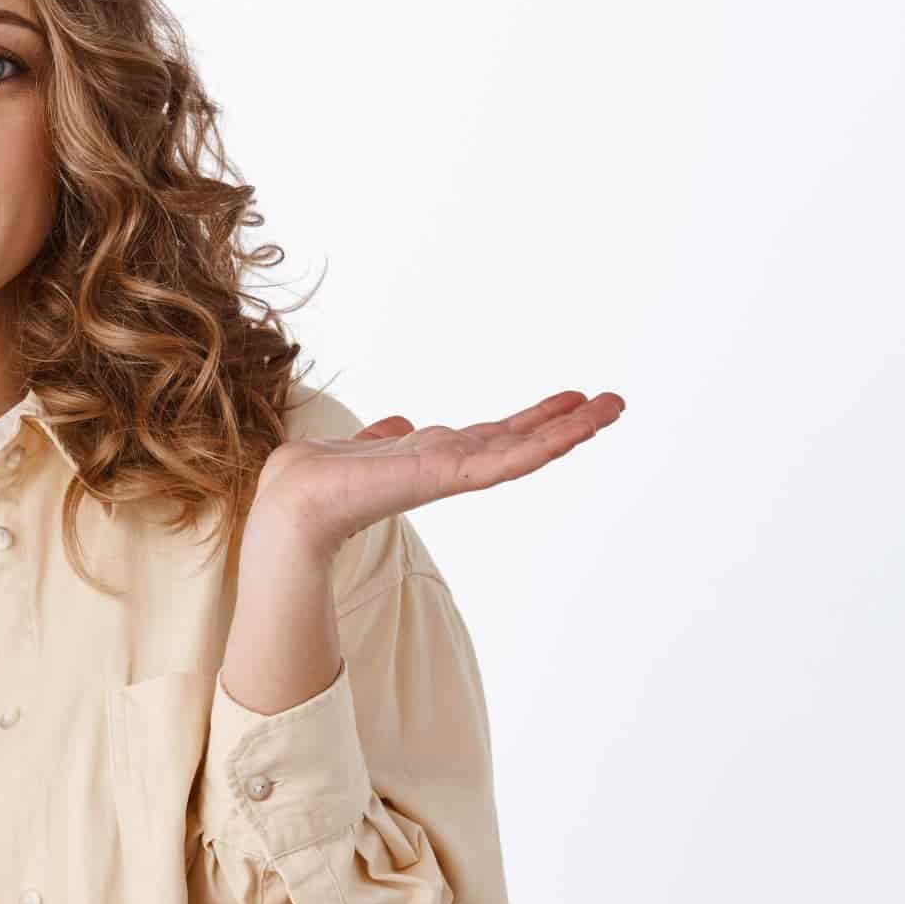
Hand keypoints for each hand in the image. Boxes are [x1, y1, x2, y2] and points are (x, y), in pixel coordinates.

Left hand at [251, 389, 626, 553]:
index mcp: (430, 457)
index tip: (570, 401)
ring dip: (567, 431)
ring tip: (610, 409)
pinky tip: (570, 432)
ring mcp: (449, 473)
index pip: (492, 437)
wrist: (292, 502)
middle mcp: (447, 465)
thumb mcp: (360, 446)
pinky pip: (501, 462)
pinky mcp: (444, 478)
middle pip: (517, 440)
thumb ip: (384, 438)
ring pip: (520, 450)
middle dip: (565, 423)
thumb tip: (398, 424)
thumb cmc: (314, 479)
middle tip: (613, 403)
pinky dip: (538, 446)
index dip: (532, 421)